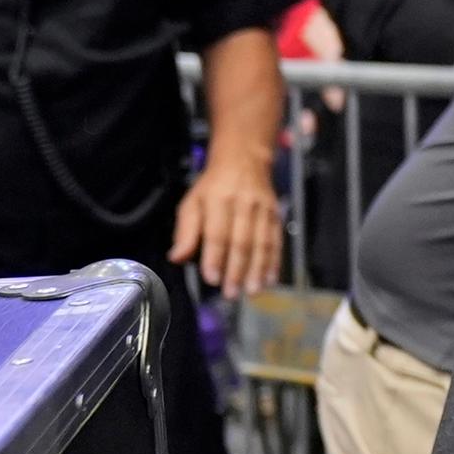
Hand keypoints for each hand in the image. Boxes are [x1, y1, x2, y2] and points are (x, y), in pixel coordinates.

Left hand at [166, 156, 280, 297]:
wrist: (245, 160)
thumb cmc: (213, 187)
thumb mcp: (192, 202)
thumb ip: (185, 231)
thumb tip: (177, 258)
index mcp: (218, 200)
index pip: (217, 232)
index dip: (214, 257)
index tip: (212, 279)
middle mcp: (243, 204)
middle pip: (241, 241)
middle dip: (236, 270)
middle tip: (230, 293)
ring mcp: (263, 210)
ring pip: (261, 243)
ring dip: (257, 270)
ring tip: (252, 291)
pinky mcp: (275, 215)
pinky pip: (276, 241)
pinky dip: (274, 262)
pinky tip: (271, 279)